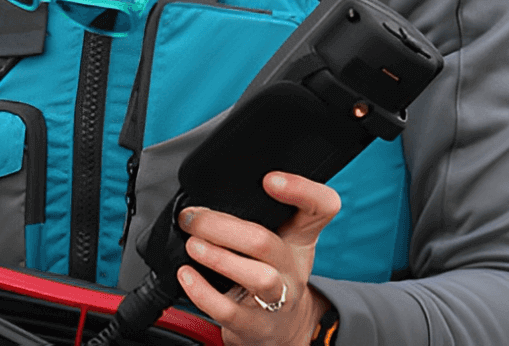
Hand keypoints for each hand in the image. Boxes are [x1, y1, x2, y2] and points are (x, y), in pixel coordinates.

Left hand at [176, 171, 339, 345]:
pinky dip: (202, 292)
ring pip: (259, 278)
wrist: (282, 328)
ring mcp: (278, 299)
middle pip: (266, 242)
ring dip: (218, 258)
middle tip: (191, 218)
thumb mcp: (277, 239)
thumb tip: (205, 189)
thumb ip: (254, 212)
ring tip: (193, 245)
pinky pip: (230, 311)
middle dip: (222, 227)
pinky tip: (186, 276)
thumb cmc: (270, 271)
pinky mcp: (255, 326)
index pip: (322, 207)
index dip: (302, 190)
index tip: (269, 179)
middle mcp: (293, 266)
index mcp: (299, 237)